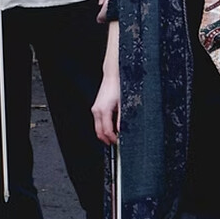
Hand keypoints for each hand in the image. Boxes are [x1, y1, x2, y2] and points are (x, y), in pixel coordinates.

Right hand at [92, 22, 119, 144]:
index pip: (106, 131)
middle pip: (99, 132)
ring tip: (115, 135)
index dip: (112, 139)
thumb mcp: (123, 104)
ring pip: (97, 127)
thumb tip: (122, 130)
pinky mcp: (96, 106)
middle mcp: (97, 110)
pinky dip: (104, 125)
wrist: (113, 75)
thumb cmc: (119, 86)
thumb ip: (122, 119)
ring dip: (105, 133)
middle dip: (106, 139)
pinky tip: (112, 125)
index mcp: (103, 111)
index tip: (118, 142)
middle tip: (115, 143)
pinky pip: (98, 120)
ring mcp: (95, 108)